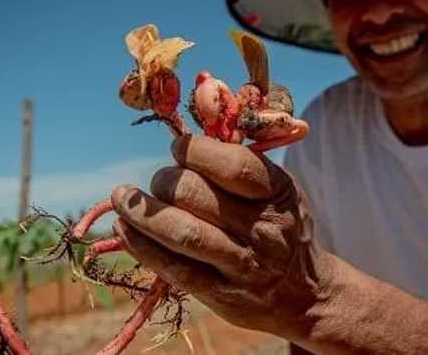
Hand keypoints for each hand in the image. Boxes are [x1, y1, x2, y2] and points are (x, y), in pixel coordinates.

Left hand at [110, 134, 334, 340]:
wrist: (306, 295)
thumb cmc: (281, 227)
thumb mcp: (280, 190)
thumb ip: (242, 164)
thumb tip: (188, 133)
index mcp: (280, 192)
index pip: (234, 164)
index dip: (196, 151)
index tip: (178, 148)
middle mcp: (264, 228)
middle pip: (198, 196)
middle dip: (166, 181)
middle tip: (159, 182)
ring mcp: (243, 264)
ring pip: (182, 233)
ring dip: (143, 213)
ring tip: (122, 199)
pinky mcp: (221, 294)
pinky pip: (175, 267)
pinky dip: (142, 245)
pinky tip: (124, 229)